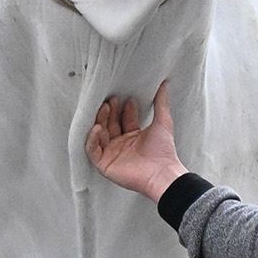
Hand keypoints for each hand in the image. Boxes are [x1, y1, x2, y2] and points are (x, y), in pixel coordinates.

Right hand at [84, 83, 178, 200]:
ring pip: (99, 134)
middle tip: (111, 100)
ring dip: (100, 120)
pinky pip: (92, 150)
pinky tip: (97, 128)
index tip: (125, 96)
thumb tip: (164, 84)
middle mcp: (121, 144)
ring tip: (104, 108)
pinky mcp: (104, 164)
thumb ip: (161, 103)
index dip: (123, 108)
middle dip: (109, 111)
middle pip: (109, 124)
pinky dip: (93, 139)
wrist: (162, 173)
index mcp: (132, 136)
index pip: (122, 119)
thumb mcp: (163, 122)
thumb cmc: (164, 152)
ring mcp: (111, 154)